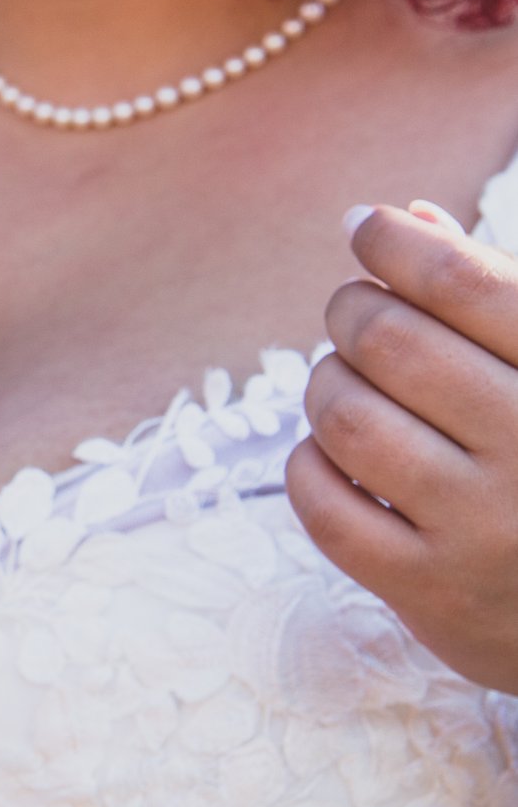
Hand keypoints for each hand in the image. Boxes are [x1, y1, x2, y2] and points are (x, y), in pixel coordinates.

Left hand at [287, 200, 517, 691]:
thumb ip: (496, 293)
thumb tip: (404, 215)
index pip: (467, 282)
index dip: (398, 243)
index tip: (366, 227)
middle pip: (392, 343)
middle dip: (353, 311)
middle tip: (353, 312)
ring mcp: (485, 527)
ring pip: (346, 419)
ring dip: (325, 385)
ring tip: (344, 382)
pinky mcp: (432, 591)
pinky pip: (324, 505)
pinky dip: (309, 464)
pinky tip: (331, 455)